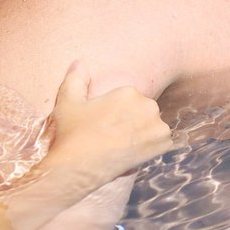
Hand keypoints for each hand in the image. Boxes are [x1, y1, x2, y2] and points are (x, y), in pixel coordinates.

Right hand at [44, 65, 173, 183]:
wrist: (77, 167)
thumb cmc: (72, 133)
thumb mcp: (68, 101)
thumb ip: (75, 78)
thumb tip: (79, 62)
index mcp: (129, 92)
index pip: (129, 100)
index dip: (117, 114)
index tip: (105, 125)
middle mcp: (147, 105)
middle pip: (143, 112)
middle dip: (131, 122)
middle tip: (112, 137)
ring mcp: (157, 126)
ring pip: (153, 126)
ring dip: (143, 134)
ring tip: (121, 145)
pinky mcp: (162, 145)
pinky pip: (162, 142)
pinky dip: (151, 147)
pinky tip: (133, 152)